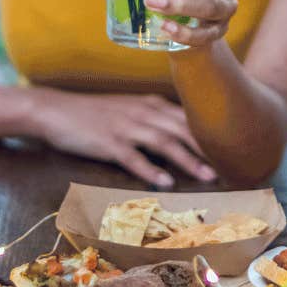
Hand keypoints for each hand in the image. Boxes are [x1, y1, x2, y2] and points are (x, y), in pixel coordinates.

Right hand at [29, 88, 215, 187]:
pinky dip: (151, 170)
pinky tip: (165, 183)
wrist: (55, 109)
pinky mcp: (108, 142)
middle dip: (208, 149)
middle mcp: (142, 112)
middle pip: (182, 129)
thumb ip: (153, 119)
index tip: (231, 151)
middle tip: (231, 166)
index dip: (210, 135)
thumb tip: (179, 136)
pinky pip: (133, 158)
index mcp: (150, 104)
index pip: (187, 118)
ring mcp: (125, 127)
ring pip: (164, 143)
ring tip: (208, 177)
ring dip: (188, 160)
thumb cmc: (94, 114)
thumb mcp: (128, 110)